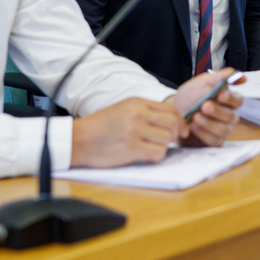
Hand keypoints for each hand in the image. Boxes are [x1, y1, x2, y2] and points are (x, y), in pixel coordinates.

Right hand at [69, 98, 185, 167]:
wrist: (79, 139)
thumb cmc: (101, 126)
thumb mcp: (123, 109)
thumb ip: (145, 111)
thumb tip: (170, 120)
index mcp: (137, 102)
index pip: (171, 109)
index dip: (180, 121)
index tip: (180, 131)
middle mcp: (138, 114)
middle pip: (173, 123)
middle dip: (176, 134)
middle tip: (171, 141)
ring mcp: (135, 130)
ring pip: (167, 139)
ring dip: (164, 146)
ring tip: (152, 147)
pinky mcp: (131, 148)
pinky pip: (158, 153)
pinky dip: (156, 156)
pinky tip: (146, 155)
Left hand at [172, 68, 243, 146]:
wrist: (174, 111)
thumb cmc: (191, 96)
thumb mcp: (204, 82)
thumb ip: (222, 76)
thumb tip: (242, 77)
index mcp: (229, 100)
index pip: (238, 100)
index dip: (231, 98)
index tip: (220, 95)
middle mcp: (229, 116)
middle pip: (232, 116)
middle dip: (217, 111)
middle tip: (204, 105)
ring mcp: (222, 130)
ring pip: (223, 130)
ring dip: (209, 123)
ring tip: (195, 116)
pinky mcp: (214, 141)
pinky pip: (213, 140)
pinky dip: (203, 133)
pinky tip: (193, 126)